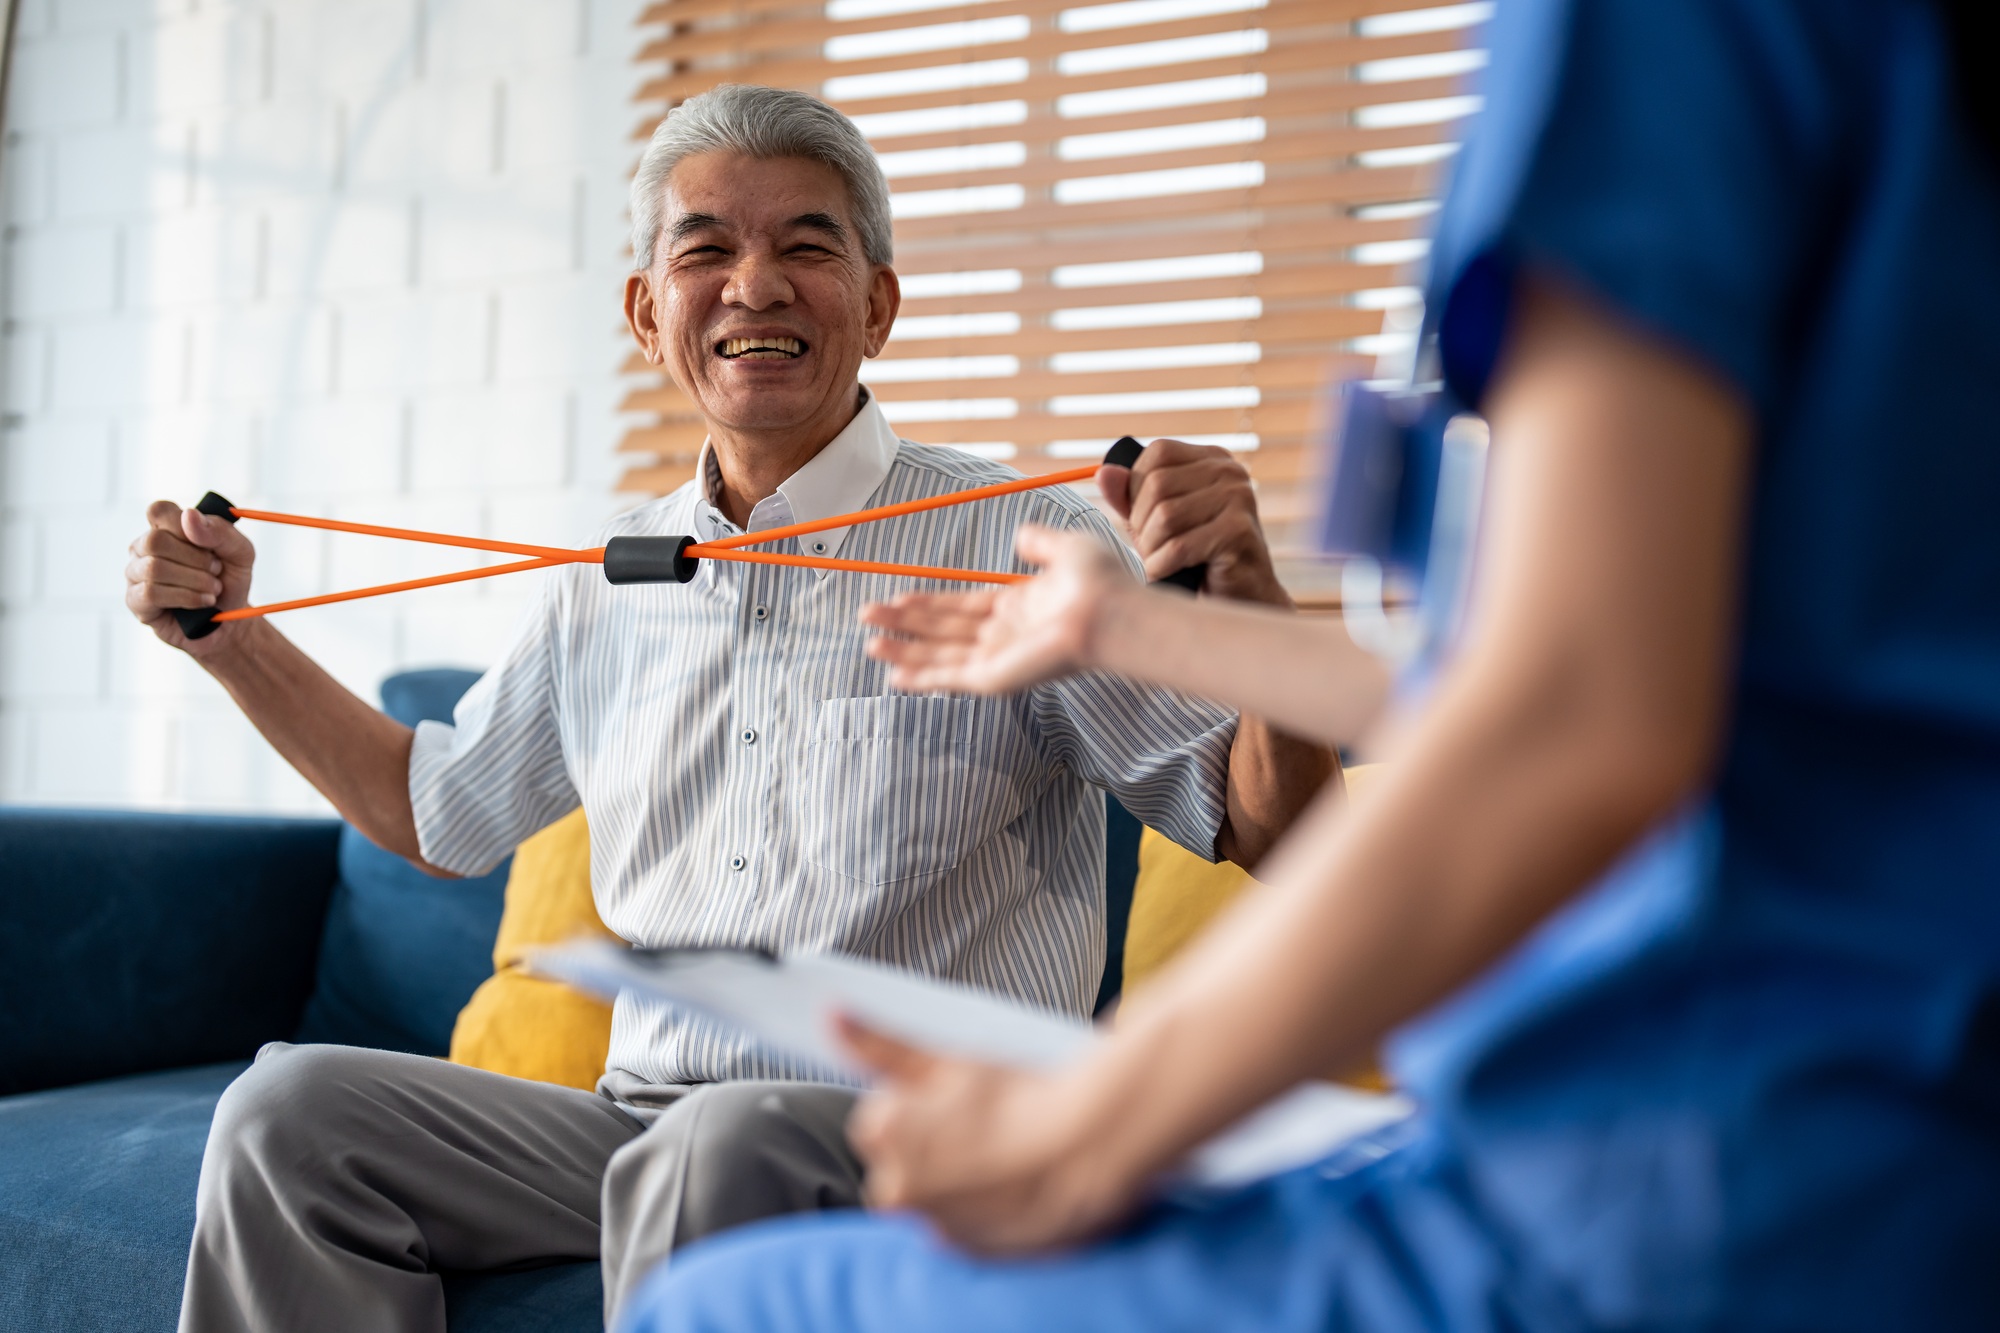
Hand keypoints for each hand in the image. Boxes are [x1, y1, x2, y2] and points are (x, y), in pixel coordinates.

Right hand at [125, 499, 256, 652]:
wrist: (231, 621)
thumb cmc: (230, 581)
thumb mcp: (240, 552)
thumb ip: (220, 531)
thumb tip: (189, 515)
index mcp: (167, 528)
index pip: (159, 511)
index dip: (183, 524)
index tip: (208, 543)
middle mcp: (145, 548)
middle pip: (155, 540)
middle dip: (196, 559)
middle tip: (216, 571)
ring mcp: (136, 574)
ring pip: (153, 568)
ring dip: (194, 580)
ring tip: (213, 589)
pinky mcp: (136, 601)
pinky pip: (150, 593)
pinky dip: (185, 597)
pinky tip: (202, 602)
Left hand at [840, 1017, 1149, 1253]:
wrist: (1091, 1144)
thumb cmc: (1019, 1094)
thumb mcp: (947, 1060)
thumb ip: (879, 1043)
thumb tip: (829, 1016)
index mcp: (884, 1135)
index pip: (881, 1122)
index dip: (923, 1107)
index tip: (961, 1102)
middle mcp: (897, 1189)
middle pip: (902, 1165)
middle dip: (934, 1150)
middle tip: (987, 1128)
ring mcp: (934, 1226)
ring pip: (934, 1198)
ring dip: (960, 1182)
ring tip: (1007, 1156)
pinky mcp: (970, 1254)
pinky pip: (963, 1230)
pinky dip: (982, 1212)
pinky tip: (1016, 1186)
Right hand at [860, 524, 1134, 693]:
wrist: (1109, 612)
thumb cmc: (1098, 583)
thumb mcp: (1066, 549)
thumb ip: (1040, 543)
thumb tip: (1021, 535)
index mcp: (1019, 609)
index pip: (962, 608)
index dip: (928, 604)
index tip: (899, 596)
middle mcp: (1006, 637)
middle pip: (943, 630)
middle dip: (904, 624)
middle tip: (866, 616)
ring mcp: (1000, 659)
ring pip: (940, 655)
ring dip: (904, 649)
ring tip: (869, 643)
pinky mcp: (997, 678)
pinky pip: (952, 678)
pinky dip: (923, 677)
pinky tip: (895, 675)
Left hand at [1098, 439, 1287, 606]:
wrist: (1241, 598)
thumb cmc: (1196, 558)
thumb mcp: (1155, 522)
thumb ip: (1129, 497)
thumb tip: (1104, 473)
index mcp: (1212, 459)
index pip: (1157, 453)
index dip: (1136, 487)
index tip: (1142, 518)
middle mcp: (1229, 472)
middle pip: (1157, 484)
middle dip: (1141, 524)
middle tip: (1150, 548)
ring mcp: (1239, 499)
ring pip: (1165, 516)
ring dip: (1151, 548)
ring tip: (1159, 561)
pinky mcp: (1238, 532)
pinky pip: (1178, 547)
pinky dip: (1160, 566)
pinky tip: (1165, 574)